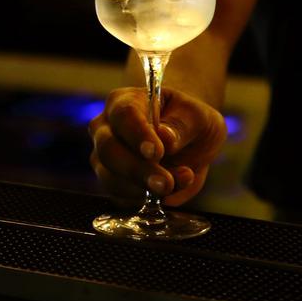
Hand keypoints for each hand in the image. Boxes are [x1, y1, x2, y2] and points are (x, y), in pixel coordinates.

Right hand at [89, 86, 227, 206]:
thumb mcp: (197, 116)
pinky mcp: (113, 184)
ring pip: (111, 178)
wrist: (189, 139)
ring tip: (182, 181)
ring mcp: (104, 158)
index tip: (156, 152)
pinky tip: (172, 191)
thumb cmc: (189, 120)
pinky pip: (122, 198)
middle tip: (166, 182)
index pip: (123, 115)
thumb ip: (181, 125)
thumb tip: (165, 138)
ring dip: (145, 187)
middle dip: (138, 170)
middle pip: (108, 149)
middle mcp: (105, 128)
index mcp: (123, 101)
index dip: (138, 134)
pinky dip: (147, 199)